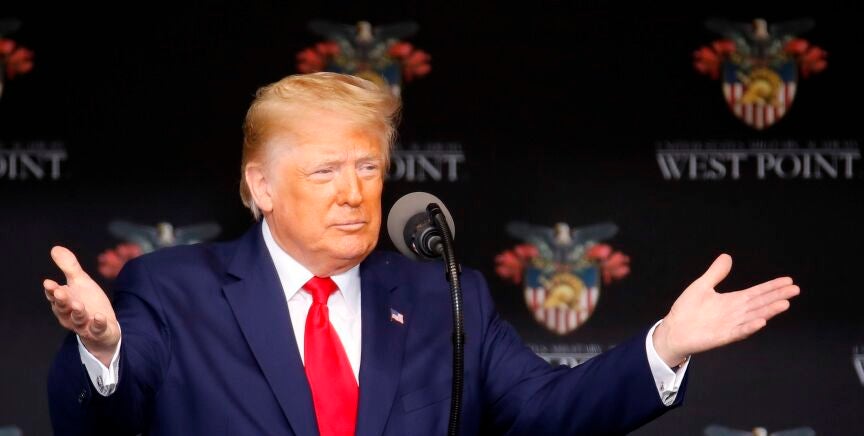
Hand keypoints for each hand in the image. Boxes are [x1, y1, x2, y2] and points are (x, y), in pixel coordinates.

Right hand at [44, 246, 119, 366]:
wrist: (103, 326)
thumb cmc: (88, 302)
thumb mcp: (80, 282)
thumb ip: (69, 267)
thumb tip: (55, 248)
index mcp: (64, 302)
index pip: (55, 296)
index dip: (51, 290)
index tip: (48, 282)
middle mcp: (70, 315)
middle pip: (63, 308)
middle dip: (61, 301)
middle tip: (60, 292)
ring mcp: (84, 325)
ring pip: (77, 320)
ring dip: (77, 313)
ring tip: (78, 304)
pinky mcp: (98, 331)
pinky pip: (97, 329)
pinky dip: (98, 323)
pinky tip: (100, 316)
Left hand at [652, 254, 799, 366]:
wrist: (673, 330)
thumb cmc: (687, 310)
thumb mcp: (701, 286)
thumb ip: (715, 273)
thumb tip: (727, 256)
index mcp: (732, 301)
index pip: (756, 292)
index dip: (772, 287)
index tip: (788, 281)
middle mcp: (735, 313)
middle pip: (760, 303)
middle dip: (777, 296)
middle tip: (795, 290)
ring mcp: (731, 325)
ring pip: (754, 316)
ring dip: (769, 311)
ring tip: (784, 304)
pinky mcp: (722, 336)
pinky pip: (739, 332)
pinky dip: (750, 327)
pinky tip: (761, 322)